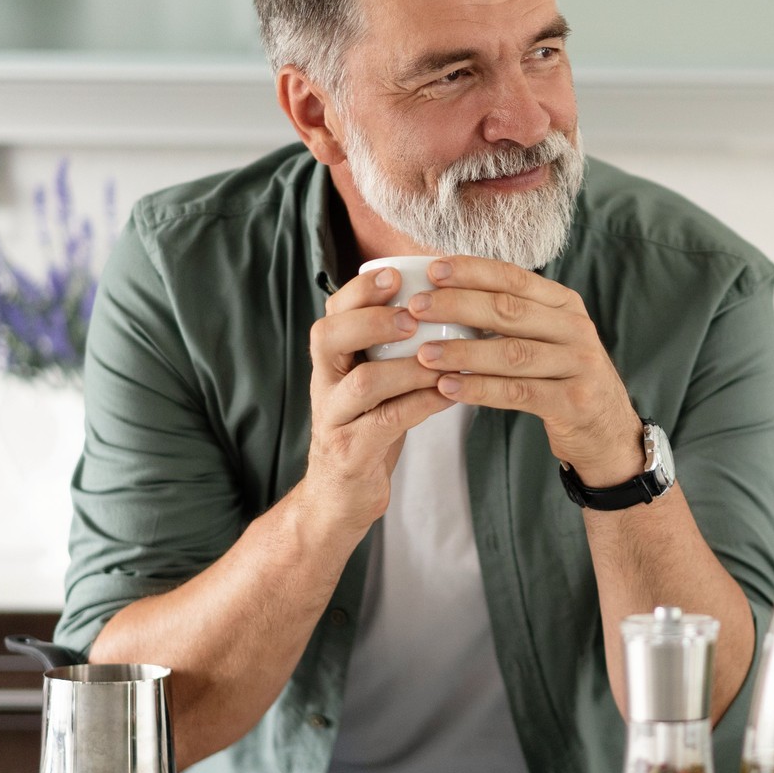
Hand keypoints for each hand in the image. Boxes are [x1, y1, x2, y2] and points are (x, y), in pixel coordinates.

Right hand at [302, 266, 453, 530]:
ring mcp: (334, 420)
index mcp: (331, 360)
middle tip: (412, 318)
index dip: (361, 290)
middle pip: (329, 337)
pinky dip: (420, 405)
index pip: (333, 311)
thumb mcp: (372, 382)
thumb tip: (441, 300)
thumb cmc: (368, 428)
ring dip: (406, 368)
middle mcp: (324, 384)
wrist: (340, 497)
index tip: (395, 275)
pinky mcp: (351, 453)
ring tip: (443, 359)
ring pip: (362, 383)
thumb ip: (388, 348)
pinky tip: (449, 395)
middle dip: (372, 320)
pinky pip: (386, 423)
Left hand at [406, 256, 643, 487]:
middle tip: (417, 308)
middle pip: (510, 310)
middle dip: (458, 306)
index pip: (514, 278)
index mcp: (565, 304)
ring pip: (512, 353)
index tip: (433, 270)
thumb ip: (511, 317)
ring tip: (424, 354)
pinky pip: (518, 393)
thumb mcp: (547, 338)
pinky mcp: (574, 402)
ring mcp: (579, 365)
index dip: (473, 271)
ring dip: (463, 353)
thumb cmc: (562, 379)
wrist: (607, 430)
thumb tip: (445, 295)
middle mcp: (576, 329)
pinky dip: (479, 389)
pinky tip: (448, 388)